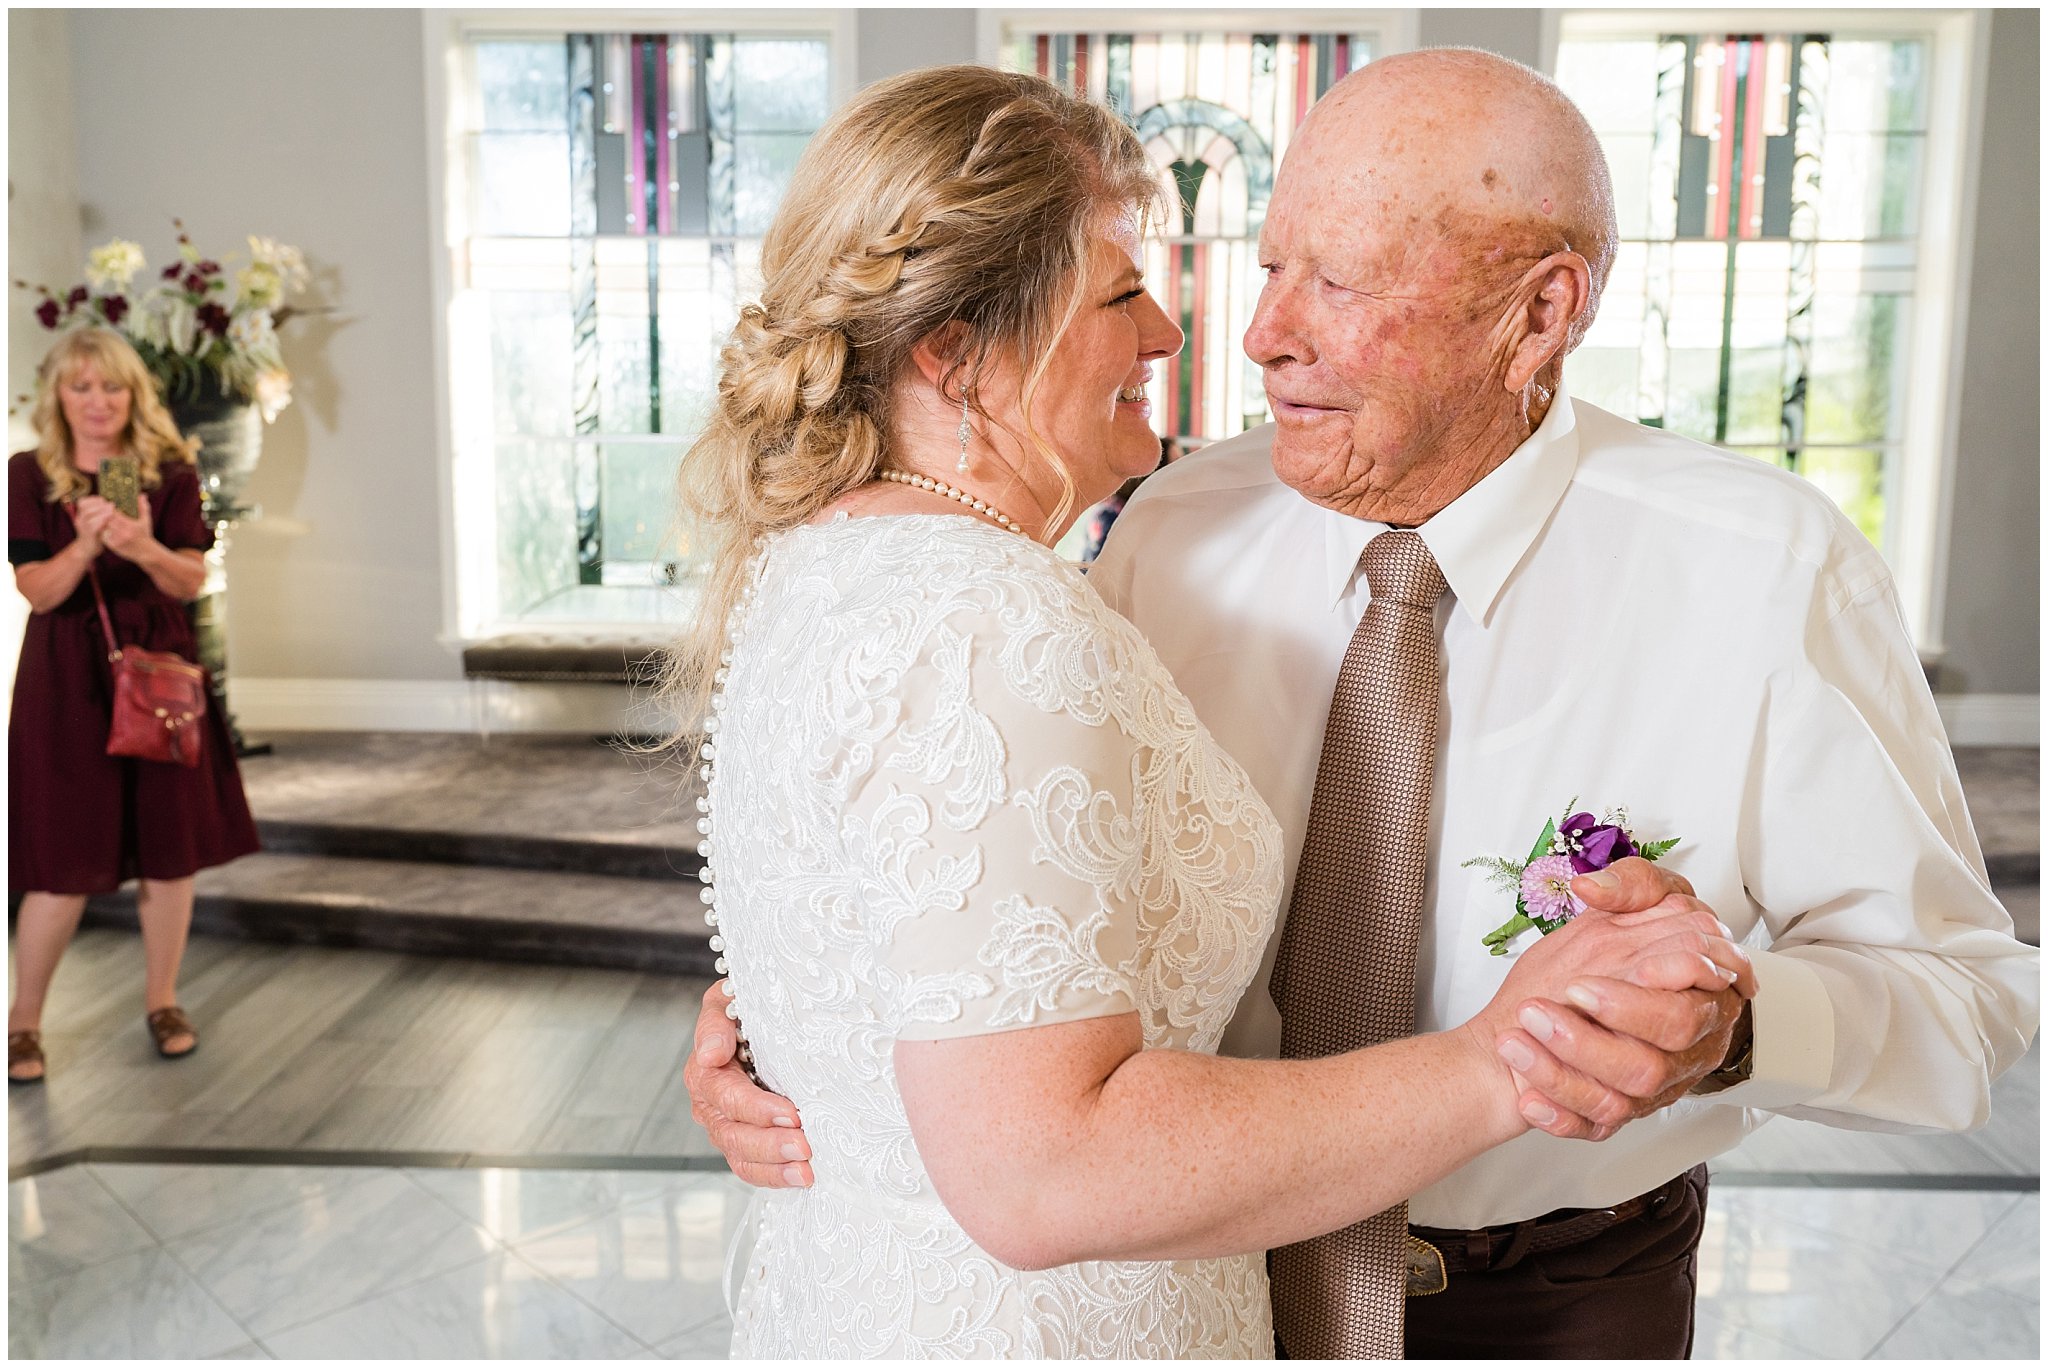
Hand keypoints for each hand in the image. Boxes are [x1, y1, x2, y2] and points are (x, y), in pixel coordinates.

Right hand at [67, 498, 109, 557]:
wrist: (87, 549)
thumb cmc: (95, 533)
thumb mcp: (95, 521)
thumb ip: (99, 513)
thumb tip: (111, 503)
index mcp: (80, 515)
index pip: (82, 502)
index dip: (94, 499)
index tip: (104, 500)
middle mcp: (79, 519)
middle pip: (85, 507)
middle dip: (99, 504)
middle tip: (111, 505)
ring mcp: (82, 527)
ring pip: (88, 515)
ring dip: (102, 511)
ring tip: (112, 511)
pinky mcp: (88, 535)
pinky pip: (92, 526)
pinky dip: (101, 521)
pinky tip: (110, 520)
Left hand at [95, 493, 154, 560]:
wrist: (146, 553)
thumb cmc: (145, 535)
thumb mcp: (146, 520)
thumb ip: (143, 507)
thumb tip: (142, 495)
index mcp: (130, 525)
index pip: (114, 514)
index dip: (109, 508)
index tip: (108, 505)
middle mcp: (122, 533)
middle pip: (106, 520)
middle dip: (103, 515)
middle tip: (101, 511)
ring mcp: (117, 540)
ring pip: (103, 528)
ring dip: (101, 523)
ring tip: (100, 519)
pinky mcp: (113, 546)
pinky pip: (103, 537)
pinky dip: (102, 532)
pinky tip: (103, 528)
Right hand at [684, 980, 813, 1187]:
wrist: (754, 1026)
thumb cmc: (744, 1011)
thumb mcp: (727, 1002)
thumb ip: (716, 1023)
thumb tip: (711, 1054)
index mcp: (705, 1072)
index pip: (727, 1097)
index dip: (757, 1108)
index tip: (791, 1112)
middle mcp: (710, 1106)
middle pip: (734, 1135)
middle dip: (770, 1143)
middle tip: (805, 1146)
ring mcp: (725, 1129)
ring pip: (742, 1158)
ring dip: (775, 1167)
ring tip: (806, 1170)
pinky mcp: (743, 1145)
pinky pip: (753, 1170)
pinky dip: (776, 1177)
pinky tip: (802, 1178)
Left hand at [1467, 864, 1753, 1138]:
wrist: (1566, 1006)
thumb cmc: (1608, 960)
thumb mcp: (1627, 911)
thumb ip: (1628, 888)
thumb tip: (1593, 886)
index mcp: (1698, 1000)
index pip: (1693, 1005)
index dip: (1658, 992)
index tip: (1615, 971)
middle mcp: (1682, 1050)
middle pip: (1662, 1052)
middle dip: (1610, 1023)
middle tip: (1564, 993)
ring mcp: (1652, 1088)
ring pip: (1626, 1094)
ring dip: (1568, 1068)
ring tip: (1518, 1037)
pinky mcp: (1615, 1114)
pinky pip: (1591, 1128)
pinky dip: (1559, 1115)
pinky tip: (1527, 1098)